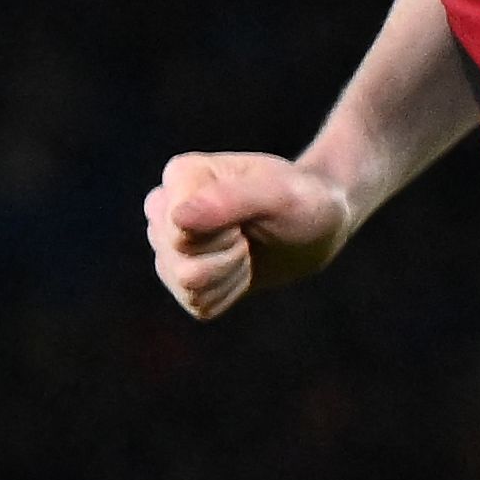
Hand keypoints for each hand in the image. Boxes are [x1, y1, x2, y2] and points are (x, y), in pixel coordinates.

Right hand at [145, 151, 356, 319]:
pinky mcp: (180, 277)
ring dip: (231, 274)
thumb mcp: (282, 195)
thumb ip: (231, 200)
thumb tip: (178, 216)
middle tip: (251, 232)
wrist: (316, 227)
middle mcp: (164, 208)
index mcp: (181, 175)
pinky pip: (199, 304)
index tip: (249, 215)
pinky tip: (243, 265)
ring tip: (248, 246)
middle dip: (229, 258)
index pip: (180, 234)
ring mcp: (167, 244)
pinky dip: (230, 291)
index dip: (224, 236)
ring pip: (188, 287)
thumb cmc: (302, 202)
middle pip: (182, 267)